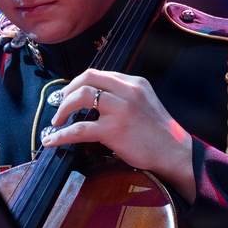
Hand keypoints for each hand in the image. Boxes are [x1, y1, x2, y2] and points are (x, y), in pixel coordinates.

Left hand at [41, 68, 196, 203]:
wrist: (175, 152)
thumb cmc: (159, 133)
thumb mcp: (144, 103)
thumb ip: (124, 96)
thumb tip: (96, 100)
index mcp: (134, 83)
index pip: (98, 74)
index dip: (78, 83)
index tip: (68, 94)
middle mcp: (127, 91)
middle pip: (86, 79)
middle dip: (67, 92)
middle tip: (59, 105)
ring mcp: (120, 110)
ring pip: (80, 97)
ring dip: (63, 109)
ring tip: (57, 122)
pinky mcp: (113, 131)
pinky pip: (79, 129)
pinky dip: (61, 135)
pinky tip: (52, 140)